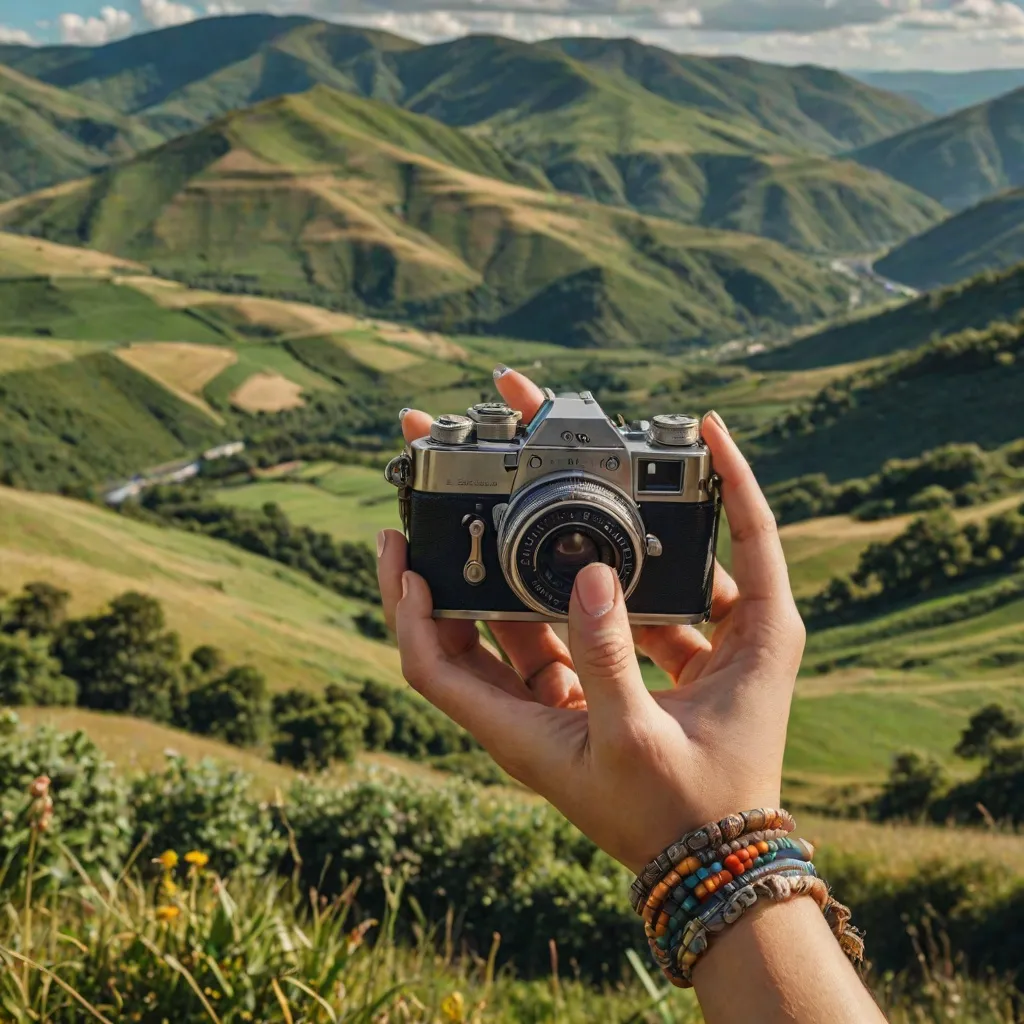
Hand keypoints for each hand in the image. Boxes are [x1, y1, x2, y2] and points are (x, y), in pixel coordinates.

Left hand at [377, 368, 804, 874]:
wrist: (716, 860)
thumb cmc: (670, 811)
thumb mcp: (631, 734)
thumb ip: (606, 656)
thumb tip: (591, 576)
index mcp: (516, 729)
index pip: (429, 665)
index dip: (404, 610)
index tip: (400, 552)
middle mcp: (525, 714)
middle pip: (458, 639)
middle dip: (443, 579)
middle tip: (436, 519)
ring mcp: (557, 706)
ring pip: (510, 633)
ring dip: (499, 583)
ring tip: (498, 522)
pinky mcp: (595, 699)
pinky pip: (562, 638)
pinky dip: (561, 601)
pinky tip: (585, 564)